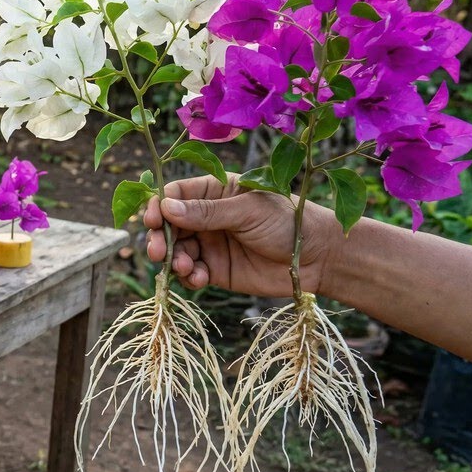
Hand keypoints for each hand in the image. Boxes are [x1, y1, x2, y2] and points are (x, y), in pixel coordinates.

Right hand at [143, 174, 339, 297]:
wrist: (319, 257)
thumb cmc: (288, 221)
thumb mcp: (247, 211)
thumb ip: (207, 212)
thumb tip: (166, 208)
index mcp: (215, 192)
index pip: (175, 194)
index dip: (158, 206)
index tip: (151, 220)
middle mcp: (207, 217)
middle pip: (168, 225)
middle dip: (160, 238)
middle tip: (159, 252)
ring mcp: (210, 244)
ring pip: (176, 251)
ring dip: (173, 260)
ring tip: (184, 267)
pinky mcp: (216, 270)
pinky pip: (191, 274)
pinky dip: (188, 278)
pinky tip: (199, 279)